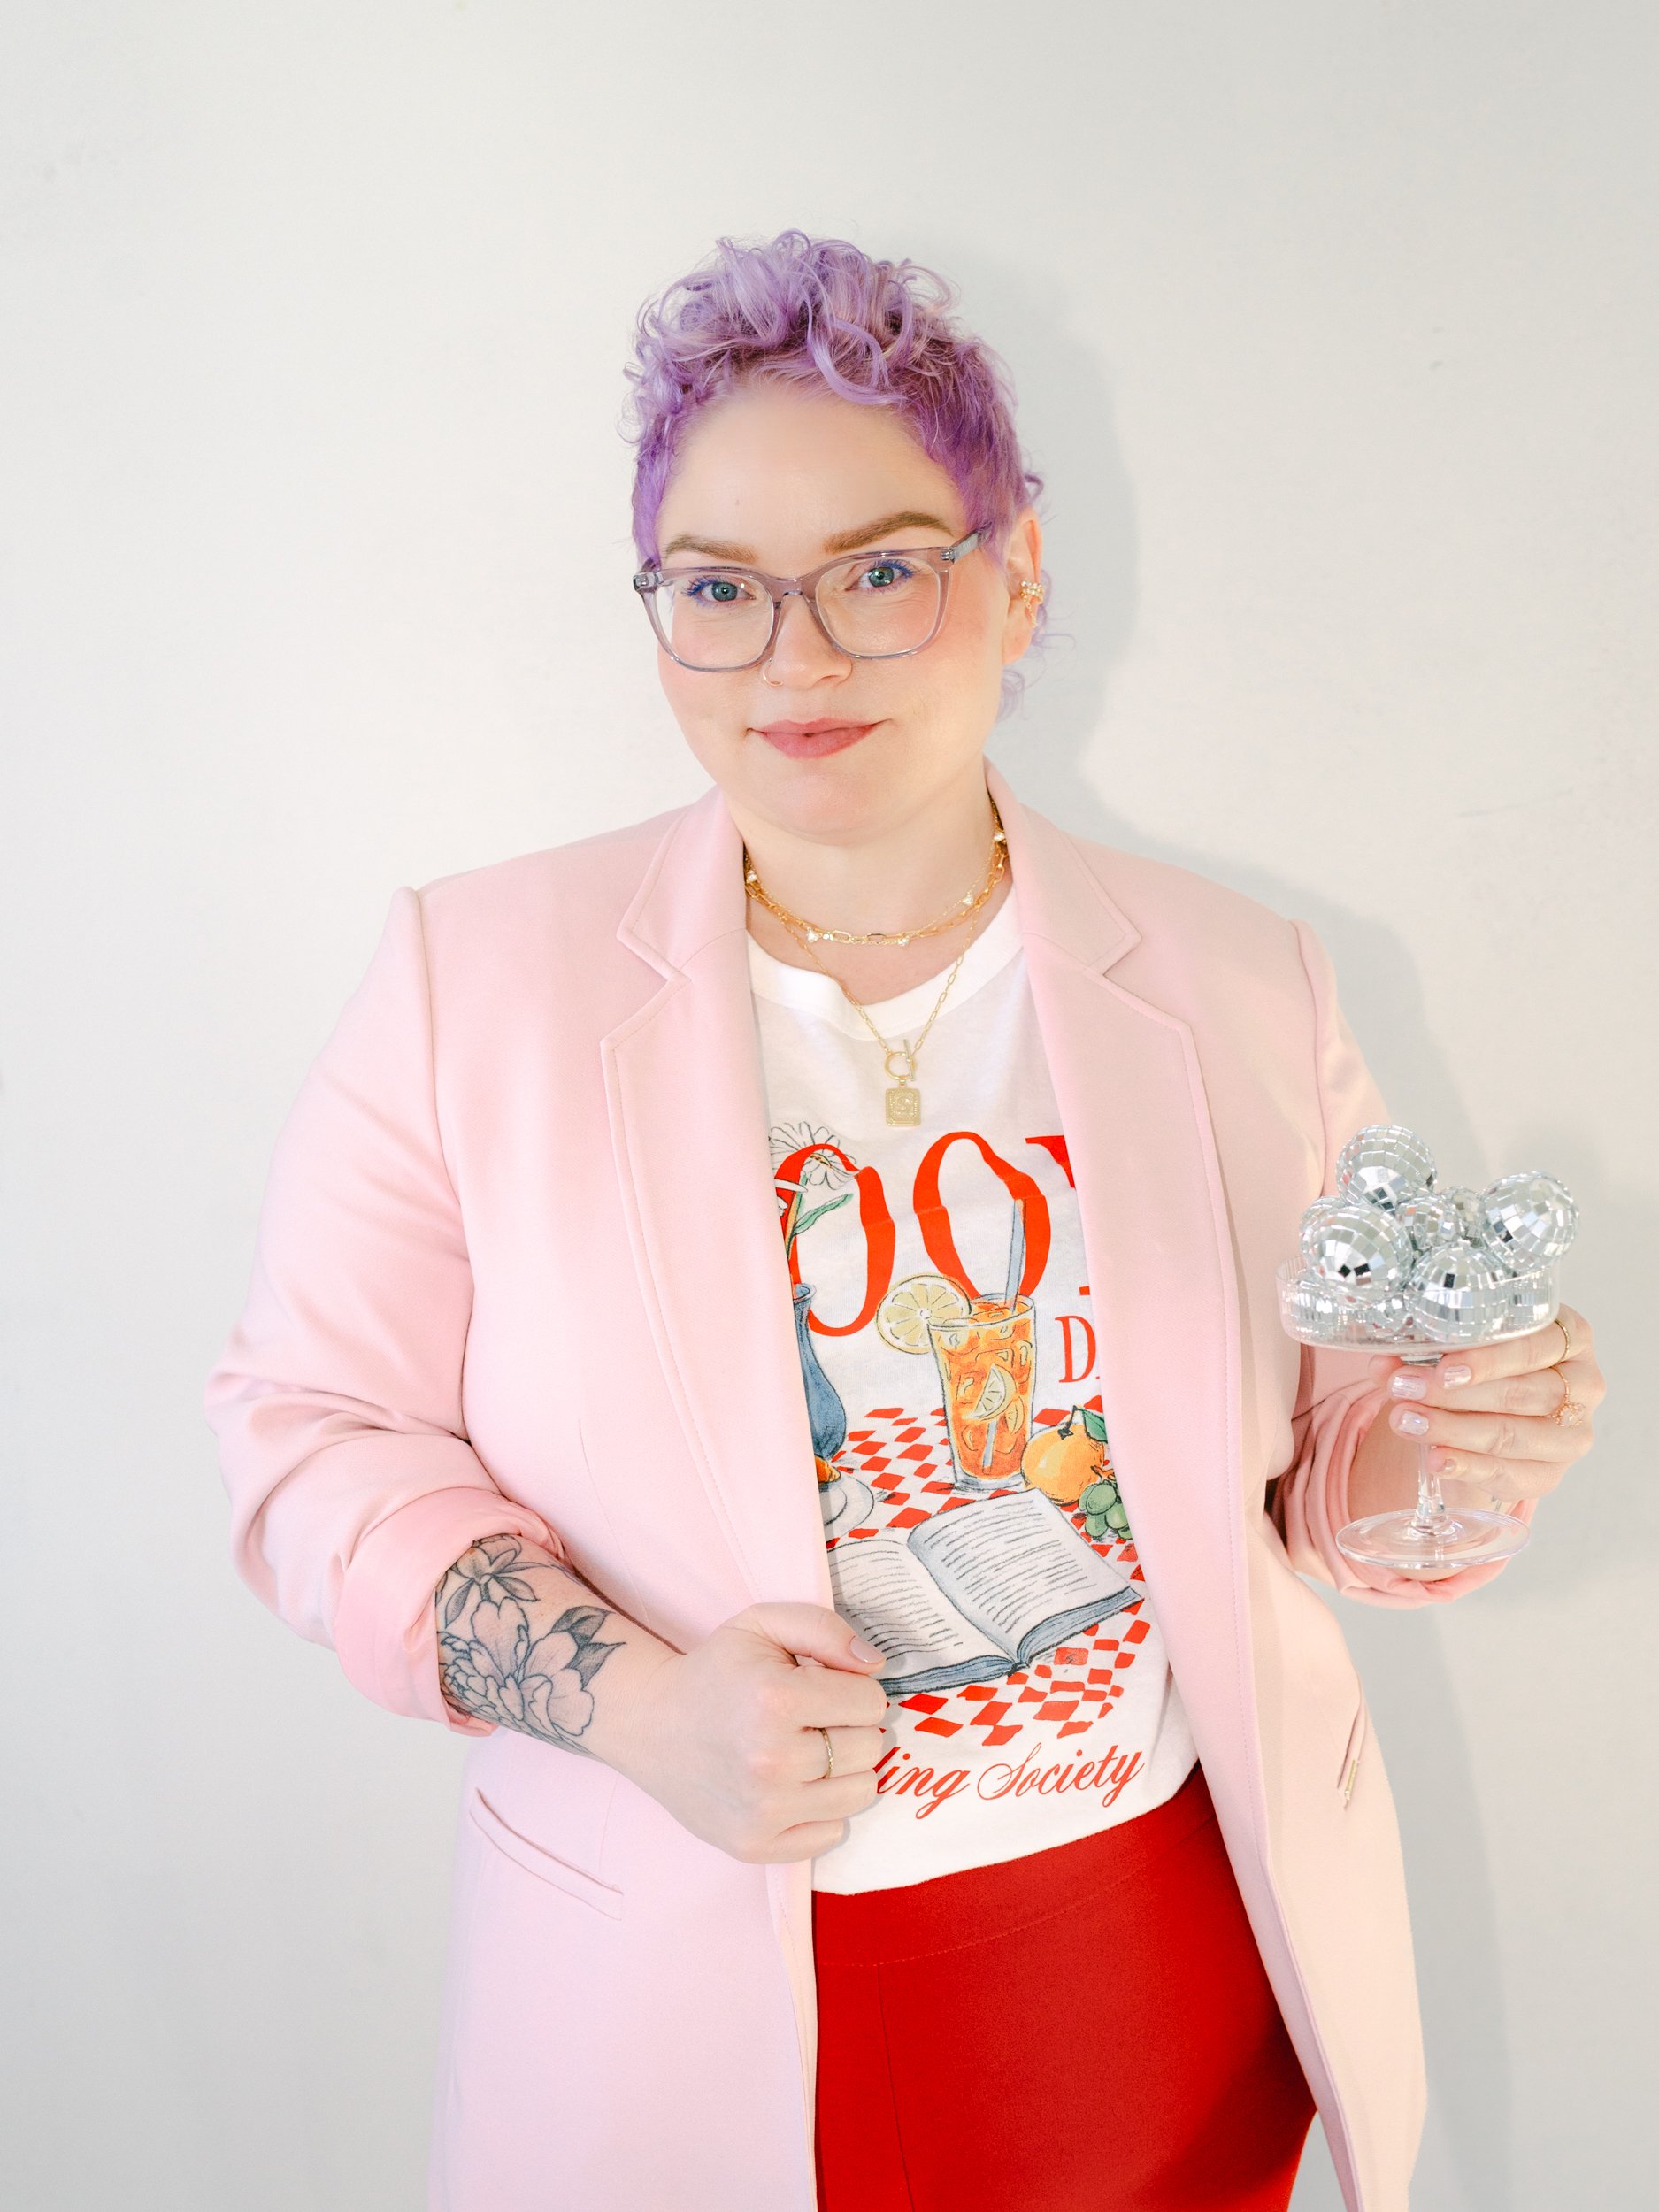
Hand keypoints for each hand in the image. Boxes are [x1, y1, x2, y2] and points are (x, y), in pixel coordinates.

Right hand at [610, 1602, 889, 1865]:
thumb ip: (825, 1629)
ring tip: (807, 1752)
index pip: (871, 1703)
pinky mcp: (755, 1844)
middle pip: (869, 1748)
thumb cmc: (716, 1672)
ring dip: (844, 1770)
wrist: (650, 1726)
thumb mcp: (763, 1624)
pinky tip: (793, 1786)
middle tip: (814, 1721)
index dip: (855, 1691)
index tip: (824, 1690)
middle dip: (851, 1728)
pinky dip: (823, 1810)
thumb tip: (875, 1664)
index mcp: (775, 1699)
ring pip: (859, 1793)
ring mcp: (763, 1810)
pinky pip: (831, 1834)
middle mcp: (771, 1759)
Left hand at [1367, 1304, 1604, 1502]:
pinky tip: (1434, 1459)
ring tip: (1405, 1422)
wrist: (1500, 1407)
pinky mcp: (1551, 1473)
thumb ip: (1427, 1350)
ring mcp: (1572, 1433)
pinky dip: (1467, 1467)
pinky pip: (1509, 1474)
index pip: (1534, 1347)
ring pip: (1512, 1435)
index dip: (1487, 1360)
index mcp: (1571, 1336)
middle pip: (1521, 1394)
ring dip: (1452, 1430)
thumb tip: (1381, 1363)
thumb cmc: (1488, 1362)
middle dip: (1455, 1395)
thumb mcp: (1467, 1345)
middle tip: (1404, 1391)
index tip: (1442, 1368)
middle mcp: (1584, 1384)